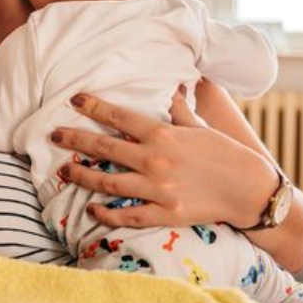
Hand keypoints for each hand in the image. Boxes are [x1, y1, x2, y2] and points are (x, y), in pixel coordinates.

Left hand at [51, 86, 275, 229]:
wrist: (249, 189)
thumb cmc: (225, 153)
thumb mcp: (199, 127)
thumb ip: (178, 110)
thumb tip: (170, 87)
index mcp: (162, 134)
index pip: (119, 116)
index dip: (94, 106)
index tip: (74, 99)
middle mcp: (154, 160)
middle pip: (104, 147)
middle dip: (75, 140)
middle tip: (53, 135)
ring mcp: (158, 189)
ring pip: (108, 182)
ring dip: (82, 176)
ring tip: (64, 171)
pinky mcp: (164, 213)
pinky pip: (127, 215)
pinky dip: (106, 213)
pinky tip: (92, 209)